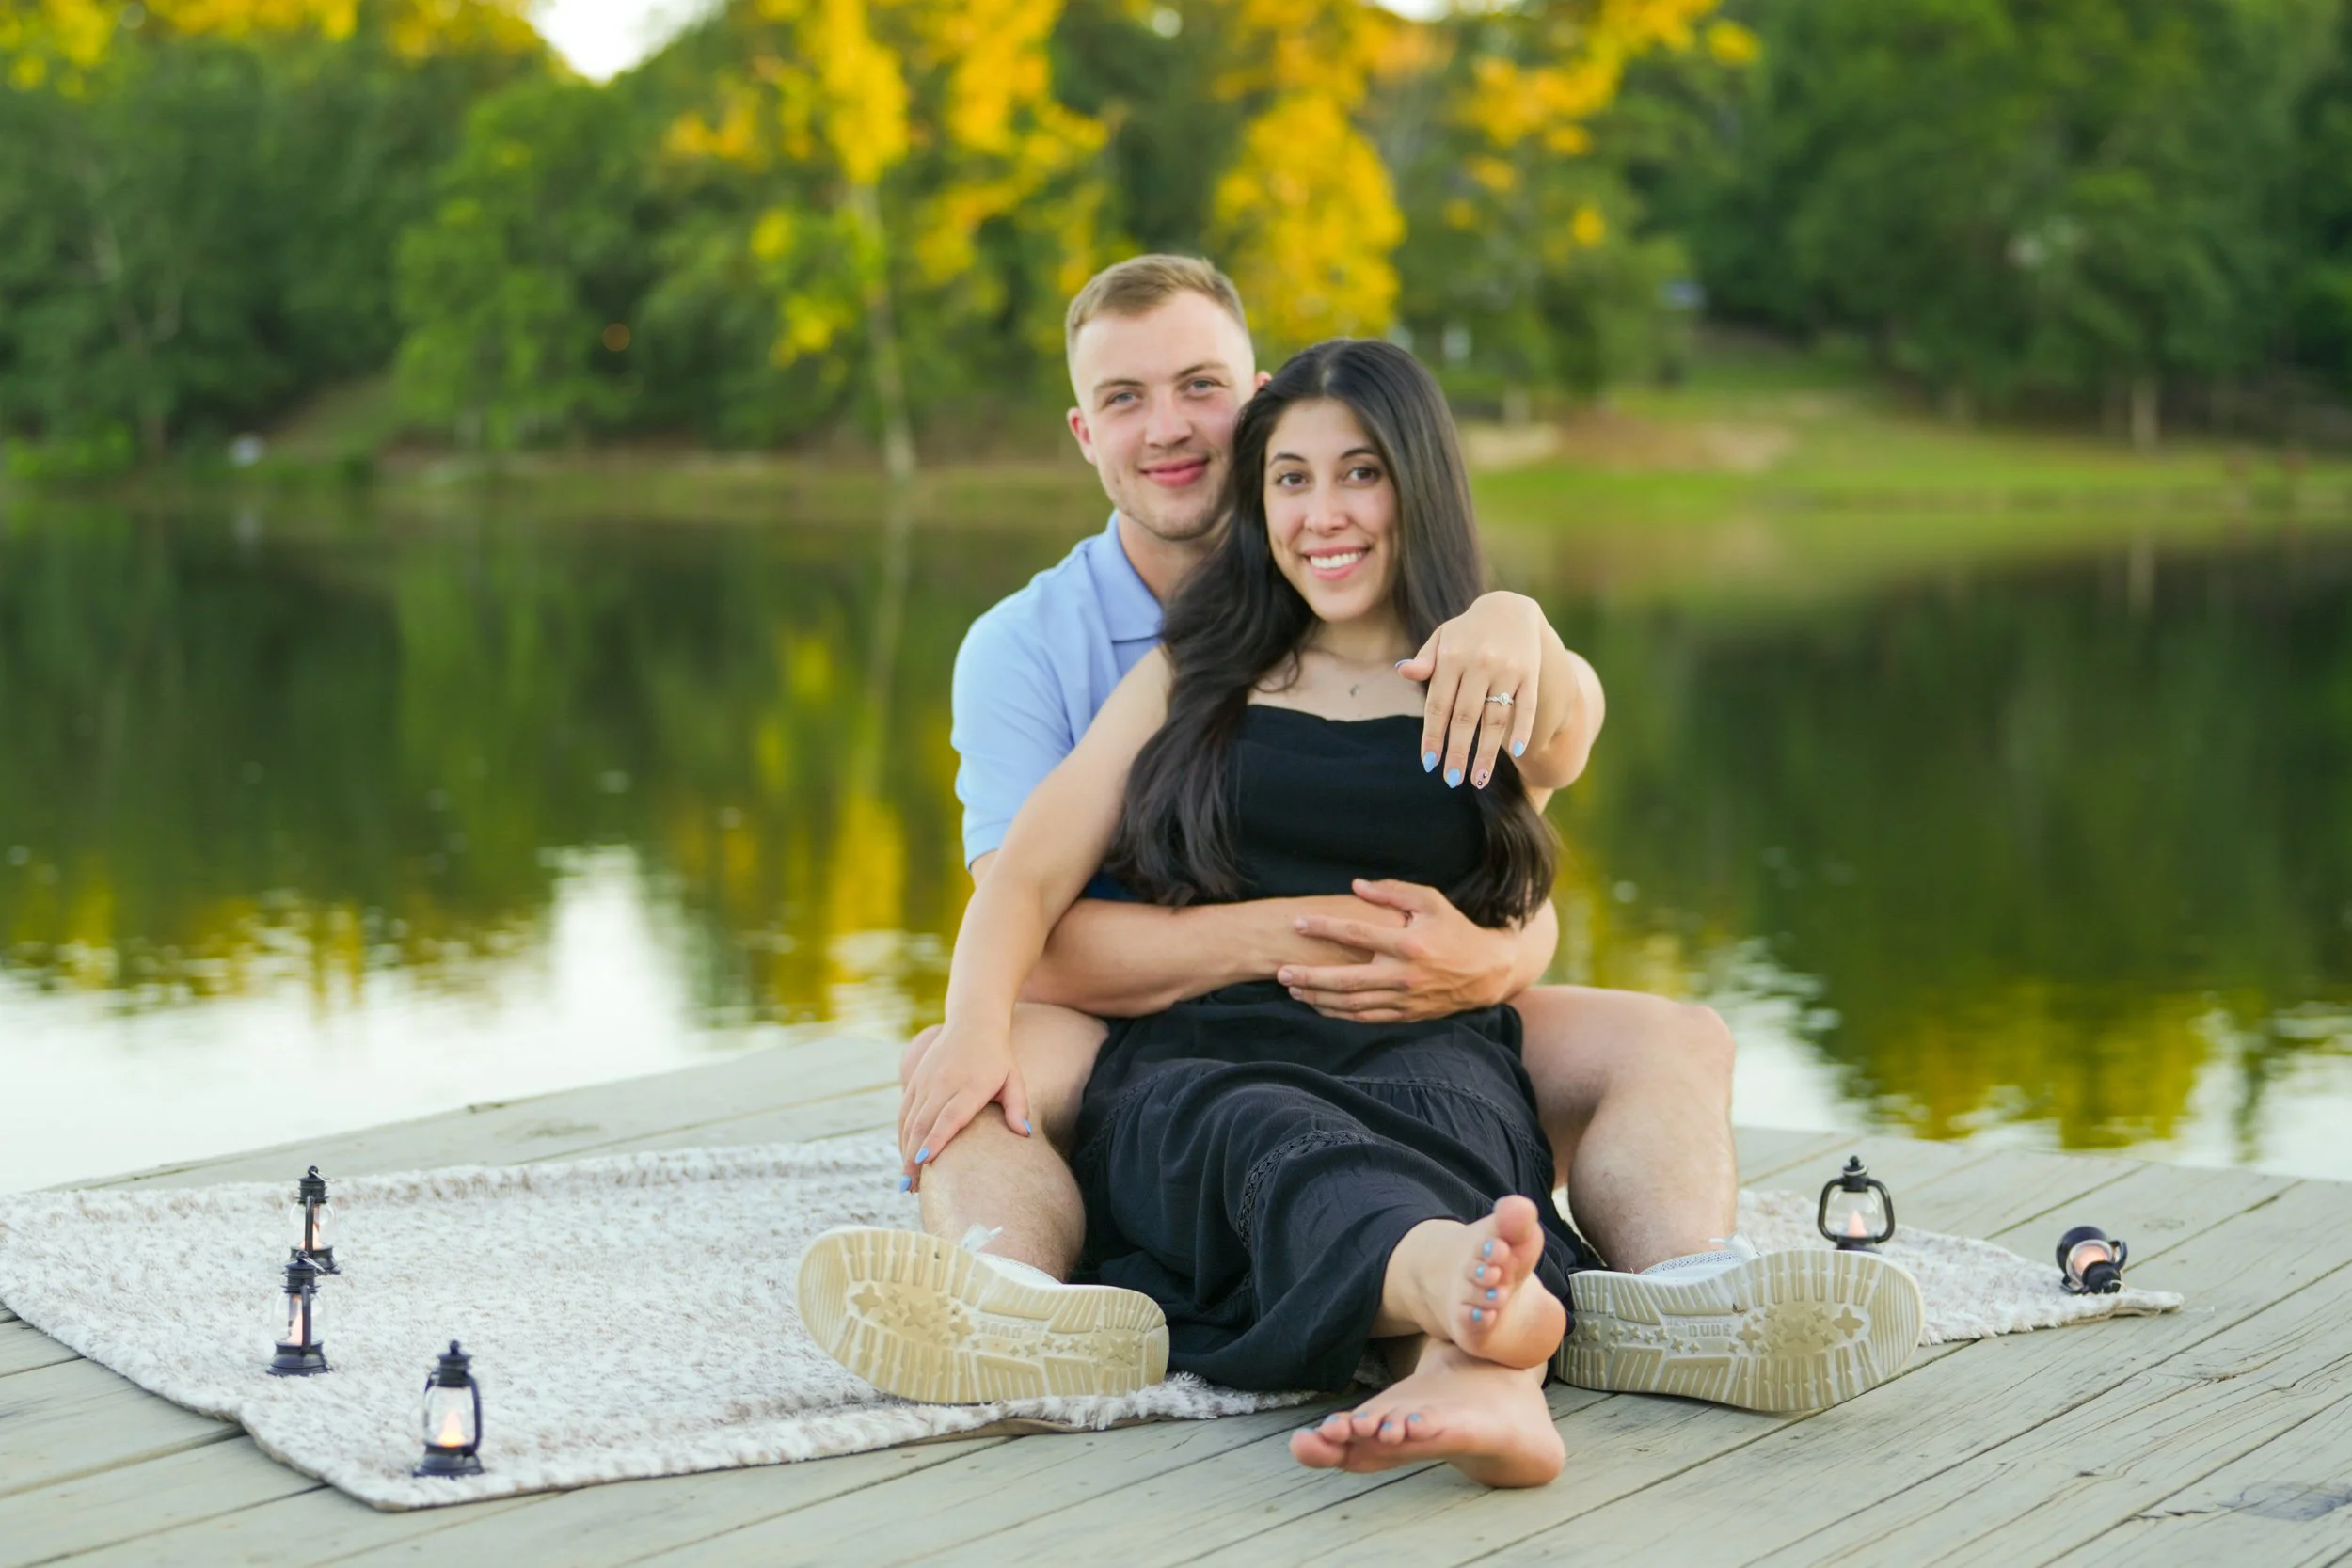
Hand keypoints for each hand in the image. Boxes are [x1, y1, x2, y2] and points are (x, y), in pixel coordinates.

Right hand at [898, 1023, 1031, 1189]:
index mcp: (970, 1085)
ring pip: (910, 1121)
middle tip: (910, 1188)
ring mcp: (925, 1081)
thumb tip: (1024, 1135)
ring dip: (905, 1151)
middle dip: (914, 1158)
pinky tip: (905, 1156)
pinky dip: (902, 1136)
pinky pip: (904, 1112)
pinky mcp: (915, 1080)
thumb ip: (1019, 1107)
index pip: (949, 1116)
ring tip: (906, 1181)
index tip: (925, 1161)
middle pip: (924, 1124)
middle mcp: (943, 1083)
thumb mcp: (1014, 1078)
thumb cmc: (998, 1057)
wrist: (972, 1022)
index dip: (936, 1139)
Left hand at [1274, 879, 1520, 1021]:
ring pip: (1352, 1004)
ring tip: (1292, 990)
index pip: (1356, 933)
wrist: (1486, 972)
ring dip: (1318, 999)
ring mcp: (1403, 999)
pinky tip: (1319, 1007)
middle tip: (1280, 972)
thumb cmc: (1455, 930)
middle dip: (1309, 978)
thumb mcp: (1431, 901)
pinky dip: (1339, 1014)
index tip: (1297, 923)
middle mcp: (1403, 974)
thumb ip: (1393, 892)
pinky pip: (1365, 1018)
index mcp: (1408, 942)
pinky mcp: (1405, 1015)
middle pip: (1346, 980)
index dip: (1323, 927)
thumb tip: (1356, 886)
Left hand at [1398, 591, 1550, 791]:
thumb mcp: (1442, 638)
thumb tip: (1404, 671)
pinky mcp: (1530, 674)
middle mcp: (1479, 664)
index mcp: (1452, 657)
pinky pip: (1527, 707)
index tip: (1430, 763)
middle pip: (1465, 717)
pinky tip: (1516, 753)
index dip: (1433, 736)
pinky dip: (1522, 729)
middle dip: (1457, 752)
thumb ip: (1426, 659)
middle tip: (1451, 780)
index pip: (1438, 705)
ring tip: (1479, 780)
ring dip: (1487, 752)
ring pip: (1495, 718)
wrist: (1510, 607)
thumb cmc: (1467, 631)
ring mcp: (1507, 670)